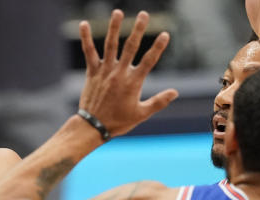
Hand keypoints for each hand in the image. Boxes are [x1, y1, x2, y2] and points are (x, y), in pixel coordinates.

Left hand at [77, 10, 177, 137]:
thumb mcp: (141, 114)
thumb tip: (175, 92)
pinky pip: (89, 53)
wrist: (93, 127)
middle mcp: (119, 74)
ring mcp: (104, 72)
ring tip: (118, 12)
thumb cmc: (119, 122)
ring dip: (114, 28)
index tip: (165, 34)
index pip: (148, 61)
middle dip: (138, 30)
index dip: (158, 47)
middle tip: (143, 15)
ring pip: (110, 46)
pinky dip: (86, 39)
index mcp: (133, 83)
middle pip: (130, 48)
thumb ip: (158, 102)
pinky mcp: (92, 72)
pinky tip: (84, 24)